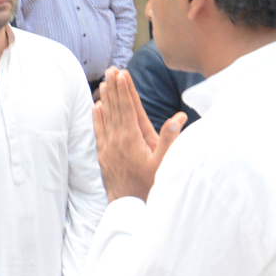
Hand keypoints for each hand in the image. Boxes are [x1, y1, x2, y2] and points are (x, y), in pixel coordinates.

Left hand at [92, 68, 185, 201]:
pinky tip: (96, 107)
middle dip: (114, 88)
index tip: (122, 73)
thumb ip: (170, 139)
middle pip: (115, 108)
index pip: (128, 108)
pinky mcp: (103, 155)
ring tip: (104, 82)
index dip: (125, 89)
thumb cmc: (149, 185)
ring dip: (105, 98)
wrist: (128, 206)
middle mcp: (117, 139)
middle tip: (111, 70)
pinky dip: (97, 117)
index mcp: (132, 138)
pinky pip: (99, 131)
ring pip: (105, 117)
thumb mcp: (163, 163)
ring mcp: (108, 147)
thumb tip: (179, 118)